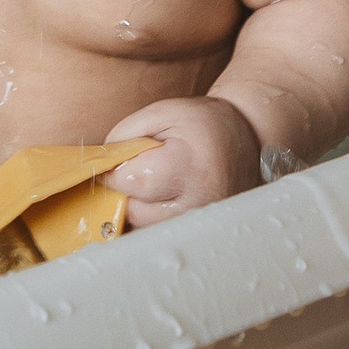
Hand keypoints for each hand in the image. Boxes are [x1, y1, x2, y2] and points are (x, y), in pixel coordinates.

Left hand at [104, 95, 261, 225]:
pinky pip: (156, 235)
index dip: (114, 172)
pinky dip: (150, 218)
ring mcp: (199, 225)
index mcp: (188, 167)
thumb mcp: (163, 113)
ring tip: (153, 183)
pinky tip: (158, 199)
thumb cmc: (203, 124)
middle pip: (133, 210)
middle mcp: (197, 204)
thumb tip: (99, 164)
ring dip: (136, 206)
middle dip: (124, 191)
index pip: (131, 182)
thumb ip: (125, 134)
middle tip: (136, 170)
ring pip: (143, 227)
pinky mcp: (198, 236)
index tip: (114, 163)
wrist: (248, 141)